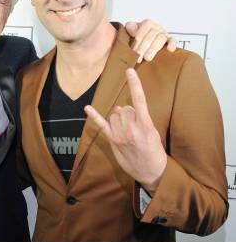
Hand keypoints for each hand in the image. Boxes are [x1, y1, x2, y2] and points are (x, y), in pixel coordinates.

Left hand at [84, 68, 166, 193]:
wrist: (151, 171)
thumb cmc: (154, 150)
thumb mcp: (152, 131)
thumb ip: (138, 118)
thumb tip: (120, 109)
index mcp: (145, 124)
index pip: (139, 100)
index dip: (134, 84)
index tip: (129, 71)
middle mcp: (131, 128)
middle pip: (124, 108)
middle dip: (128, 113)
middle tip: (135, 126)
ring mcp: (121, 135)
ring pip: (114, 115)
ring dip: (118, 119)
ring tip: (127, 131)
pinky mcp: (113, 141)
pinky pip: (102, 125)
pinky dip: (94, 116)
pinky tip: (87, 108)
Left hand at [125, 20, 176, 62]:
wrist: (144, 47)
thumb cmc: (137, 40)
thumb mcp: (131, 33)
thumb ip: (130, 28)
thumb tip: (130, 26)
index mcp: (148, 24)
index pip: (146, 25)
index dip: (140, 36)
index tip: (134, 48)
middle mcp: (157, 27)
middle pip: (153, 33)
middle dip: (144, 46)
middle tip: (138, 57)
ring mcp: (164, 34)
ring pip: (161, 38)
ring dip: (153, 48)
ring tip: (147, 58)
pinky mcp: (170, 41)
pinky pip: (173, 40)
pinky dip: (172, 44)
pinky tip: (169, 49)